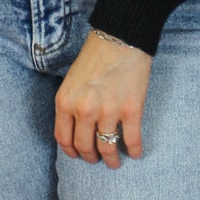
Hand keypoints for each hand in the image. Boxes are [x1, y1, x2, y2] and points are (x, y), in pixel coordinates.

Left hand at [54, 31, 152, 168]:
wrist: (120, 37)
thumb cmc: (96, 55)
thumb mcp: (72, 80)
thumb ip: (71, 104)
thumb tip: (77, 127)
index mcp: (65, 102)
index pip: (63, 138)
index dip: (71, 151)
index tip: (77, 154)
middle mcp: (84, 111)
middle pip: (84, 146)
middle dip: (91, 157)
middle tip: (97, 159)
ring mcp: (108, 112)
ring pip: (107, 148)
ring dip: (111, 159)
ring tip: (115, 162)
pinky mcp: (131, 111)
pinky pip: (131, 140)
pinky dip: (134, 150)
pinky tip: (135, 154)